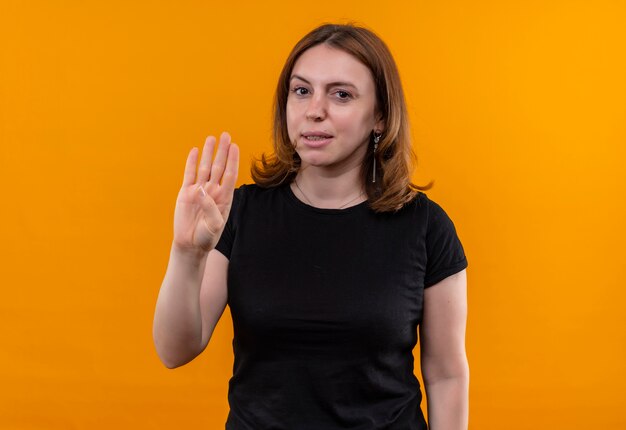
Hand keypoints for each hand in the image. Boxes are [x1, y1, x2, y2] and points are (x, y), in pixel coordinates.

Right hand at [172, 132, 239, 252]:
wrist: (190, 245)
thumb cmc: (206, 237)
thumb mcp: (214, 226)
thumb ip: (210, 209)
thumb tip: (201, 190)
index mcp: (224, 198)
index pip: (229, 175)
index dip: (232, 160)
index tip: (235, 147)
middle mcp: (213, 191)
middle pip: (219, 166)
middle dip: (222, 151)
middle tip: (226, 136)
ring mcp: (199, 191)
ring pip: (205, 167)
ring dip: (208, 153)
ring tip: (212, 138)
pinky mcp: (186, 193)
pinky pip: (189, 174)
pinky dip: (192, 162)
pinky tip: (195, 151)